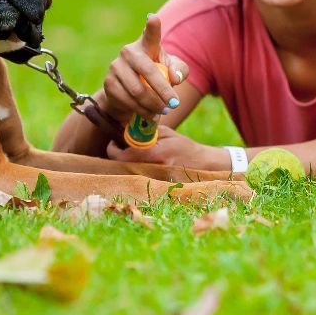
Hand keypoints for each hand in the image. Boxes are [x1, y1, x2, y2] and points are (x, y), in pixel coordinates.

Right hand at [101, 15, 187, 120]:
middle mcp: (129, 52)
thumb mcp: (171, 71)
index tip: (154, 19)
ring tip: (164, 111)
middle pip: (148, 71)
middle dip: (163, 90)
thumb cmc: (156, 76)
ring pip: (138, 91)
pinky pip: (128, 101)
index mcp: (146, 45)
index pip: (150, 34)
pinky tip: (150, 114)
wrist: (129, 93)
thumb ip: (179, 70)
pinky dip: (143, 111)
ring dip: (154, 105)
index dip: (152, 27)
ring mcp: (116, 67)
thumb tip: (174, 78)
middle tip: (174, 104)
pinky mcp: (109, 83)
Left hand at [105, 125, 219, 168]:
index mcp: (154, 154)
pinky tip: (140, 163)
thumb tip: (125, 129)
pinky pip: (138, 178)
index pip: (123, 156)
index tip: (113, 142)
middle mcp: (153, 169)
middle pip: (123, 167)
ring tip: (130, 154)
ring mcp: (155, 179)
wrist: (202, 164)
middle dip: (118, 156)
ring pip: (129, 173)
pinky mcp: (157, 185)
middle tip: (119, 147)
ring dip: (126, 163)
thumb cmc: (183, 146)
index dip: (113, 150)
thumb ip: (146, 131)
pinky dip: (135, 170)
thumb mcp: (166, 133)